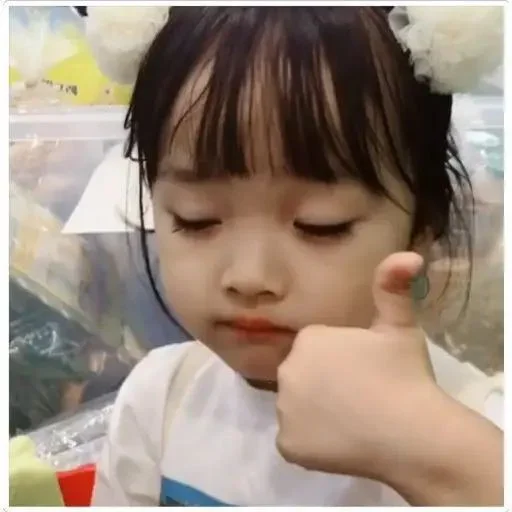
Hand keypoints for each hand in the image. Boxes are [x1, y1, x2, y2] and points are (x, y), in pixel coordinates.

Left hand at [275, 251, 438, 479]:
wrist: (413, 434)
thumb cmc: (404, 374)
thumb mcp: (400, 326)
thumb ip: (394, 285)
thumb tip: (408, 255)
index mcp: (308, 340)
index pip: (316, 348)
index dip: (341, 360)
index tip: (364, 370)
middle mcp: (286, 370)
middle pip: (302, 375)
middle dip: (323, 382)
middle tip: (358, 395)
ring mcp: (284, 410)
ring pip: (296, 406)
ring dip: (315, 411)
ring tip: (351, 419)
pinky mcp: (287, 445)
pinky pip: (293, 439)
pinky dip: (310, 441)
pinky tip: (339, 441)